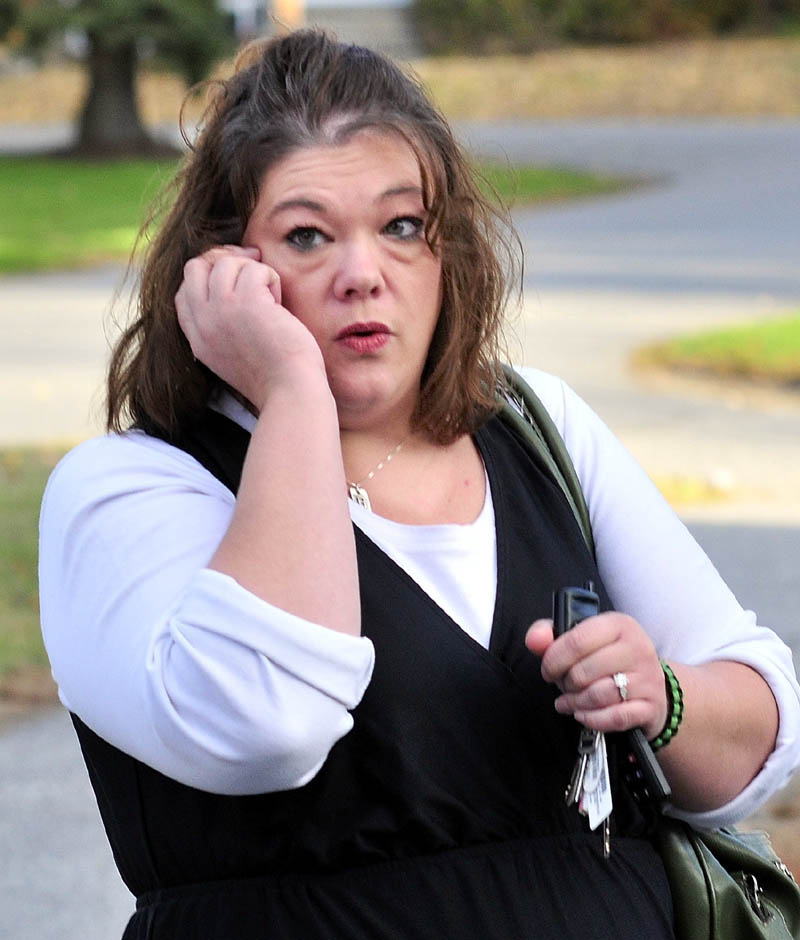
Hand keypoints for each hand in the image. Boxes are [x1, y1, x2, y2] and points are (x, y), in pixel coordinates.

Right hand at [175, 245, 324, 409]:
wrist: (291, 393)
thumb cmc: (276, 378)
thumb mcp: (234, 356)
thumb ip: (222, 329)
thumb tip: (231, 288)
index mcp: (198, 340)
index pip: (183, 292)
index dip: (206, 278)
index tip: (233, 280)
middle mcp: (204, 323)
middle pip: (195, 267)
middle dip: (223, 259)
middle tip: (252, 267)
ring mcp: (221, 310)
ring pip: (226, 263)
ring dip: (254, 272)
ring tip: (272, 299)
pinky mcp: (246, 302)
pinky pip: (255, 269)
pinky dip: (271, 279)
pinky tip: (280, 306)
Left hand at [525, 612, 667, 738]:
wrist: (652, 686)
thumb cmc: (610, 659)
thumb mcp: (584, 638)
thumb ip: (552, 635)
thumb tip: (535, 639)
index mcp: (619, 625)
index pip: (577, 640)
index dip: (553, 659)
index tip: (548, 669)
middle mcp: (637, 648)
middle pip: (584, 671)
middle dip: (565, 683)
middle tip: (563, 686)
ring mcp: (647, 678)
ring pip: (598, 695)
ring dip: (576, 703)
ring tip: (570, 701)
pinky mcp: (651, 706)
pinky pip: (614, 717)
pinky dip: (593, 719)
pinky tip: (584, 714)